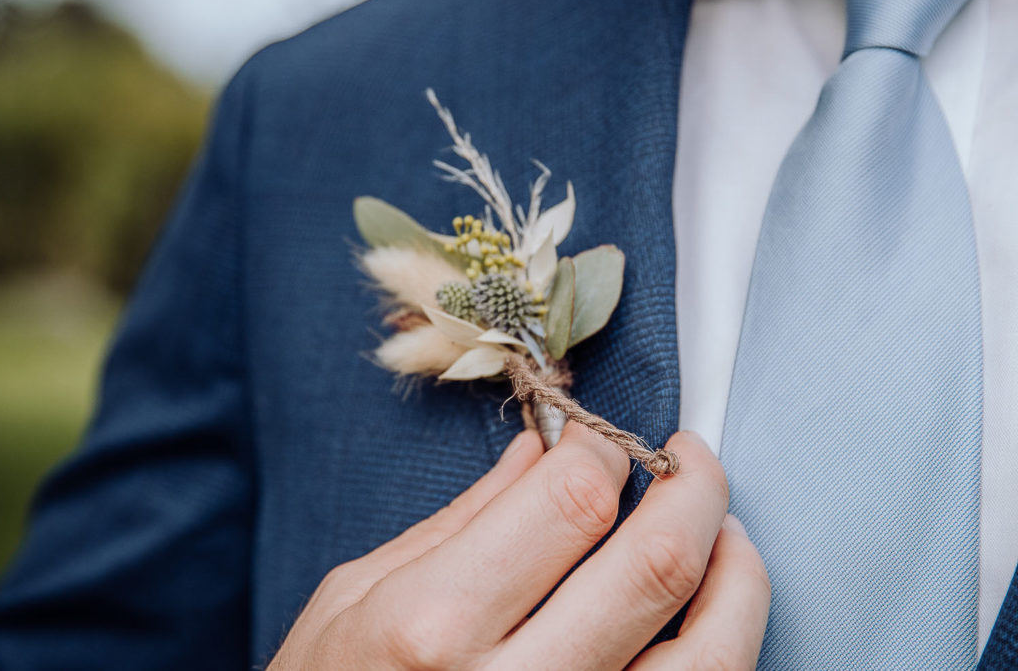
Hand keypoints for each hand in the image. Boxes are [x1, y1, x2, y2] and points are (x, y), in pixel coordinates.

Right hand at [267, 424, 769, 669]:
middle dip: (692, 488)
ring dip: (736, 569)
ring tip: (721, 526)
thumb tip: (540, 453)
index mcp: (434, 623)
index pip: (571, 502)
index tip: (599, 440)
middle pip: (655, 565)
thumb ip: (459, 521)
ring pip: (711, 652)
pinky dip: (729, 640)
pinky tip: (715, 605)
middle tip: (685, 458)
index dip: (604, 450)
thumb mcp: (355, 594)